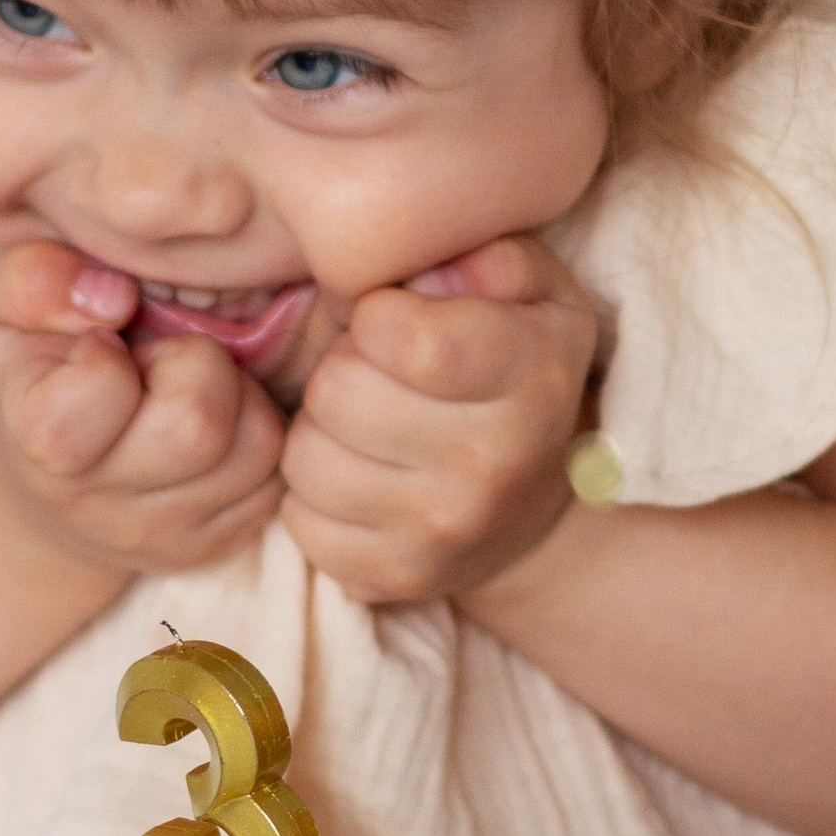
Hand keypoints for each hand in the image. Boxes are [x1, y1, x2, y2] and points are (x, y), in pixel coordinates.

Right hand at [0, 241, 283, 575]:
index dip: (107, 351)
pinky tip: (212, 421)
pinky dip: (257, 431)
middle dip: (194, 364)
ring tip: (185, 388)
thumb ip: (34, 280)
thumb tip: (114, 297)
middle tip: (158, 360)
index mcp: (38, 442)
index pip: (100, 392)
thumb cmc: (22, 375)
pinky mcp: (216, 542)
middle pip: (197, 425)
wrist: (34, 485)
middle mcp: (99, 505)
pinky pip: (277, 473)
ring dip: (238, 396)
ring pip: (257, 447)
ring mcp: (163, 534)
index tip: (96, 346)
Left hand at [279, 236, 597, 608]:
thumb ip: (494, 257)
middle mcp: (491, 465)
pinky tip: (361, 479)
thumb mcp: (537, 295)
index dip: (376, 316)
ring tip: (368, 428)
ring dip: (323, 432)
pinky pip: (299, 520)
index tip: (395, 322)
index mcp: (530, 375)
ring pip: (305, 459)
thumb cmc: (519, 371)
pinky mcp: (394, 579)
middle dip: (345, 371)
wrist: (535, 513)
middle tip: (381, 377)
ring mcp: (441, 533)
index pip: (400, 336)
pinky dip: (315, 496)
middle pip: (336, 392)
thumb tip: (429, 272)